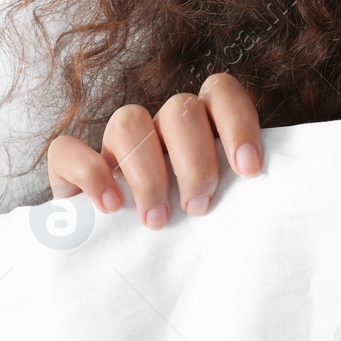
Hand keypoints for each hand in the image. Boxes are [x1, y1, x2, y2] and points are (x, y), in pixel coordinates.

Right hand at [46, 72, 264, 228]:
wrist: (119, 249)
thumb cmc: (186, 225)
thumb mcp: (219, 205)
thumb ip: (238, 190)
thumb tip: (271, 200)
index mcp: (200, 124)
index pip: (221, 92)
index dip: (238, 124)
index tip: (248, 171)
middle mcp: (159, 124)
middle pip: (180, 110)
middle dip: (195, 163)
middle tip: (198, 208)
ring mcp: (114, 140)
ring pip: (128, 121)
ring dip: (148, 174)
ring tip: (158, 220)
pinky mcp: (70, 163)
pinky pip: (69, 149)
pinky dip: (91, 175)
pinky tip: (110, 207)